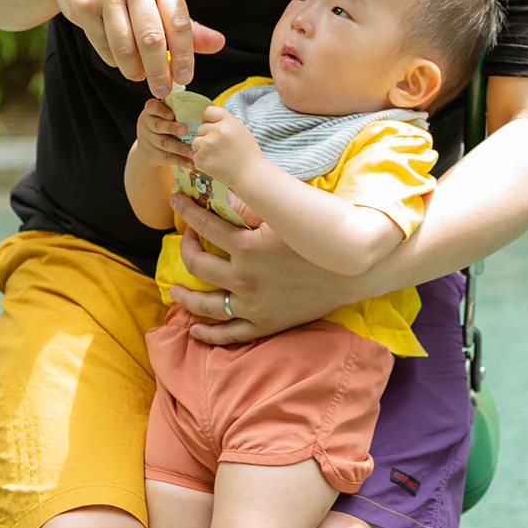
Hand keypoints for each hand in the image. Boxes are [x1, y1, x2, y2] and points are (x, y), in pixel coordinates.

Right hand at [44, 0, 224, 95]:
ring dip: (134, 70)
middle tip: (162, 90)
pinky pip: (103, 45)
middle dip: (159, 71)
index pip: (180, 22)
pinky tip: (118, 58)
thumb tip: (218, 44)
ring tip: (138, 75)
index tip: (185, 78)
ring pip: (125, 46)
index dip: (184, 55)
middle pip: (152, 38)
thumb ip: (186, 23)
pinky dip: (114, 60)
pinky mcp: (84, 4)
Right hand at [135, 97, 194, 166]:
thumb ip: (178, 109)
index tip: (172, 115)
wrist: (149, 146)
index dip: (161, 111)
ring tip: (192, 151)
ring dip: (179, 147)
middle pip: (158, 126)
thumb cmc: (165, 124)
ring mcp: (149, 140)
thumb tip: (207, 107)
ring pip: (163, 143)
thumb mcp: (165, 114)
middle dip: (171, 128)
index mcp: (151, 111)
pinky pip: (168, 157)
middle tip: (184, 130)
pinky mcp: (154, 154)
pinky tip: (190, 163)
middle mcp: (147, 124)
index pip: (152, 107)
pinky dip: (180, 160)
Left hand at [168, 193, 359, 343]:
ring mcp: (252, 305)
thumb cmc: (321, 238)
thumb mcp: (287, 214)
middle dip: (184, 248)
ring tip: (174, 290)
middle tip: (184, 238)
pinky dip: (209, 334)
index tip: (176, 202)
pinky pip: (230, 334)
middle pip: (197, 265)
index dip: (187, 211)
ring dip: (185, 297)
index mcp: (247, 247)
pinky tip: (196, 329)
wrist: (353, 272)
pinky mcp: (265, 324)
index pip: (204, 225)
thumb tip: (226, 194)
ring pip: (206, 304)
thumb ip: (254, 205)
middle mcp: (244, 279)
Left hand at [186, 107, 260, 183]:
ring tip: (216, 155)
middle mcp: (216, 131)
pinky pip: (195, 154)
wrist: (250, 175)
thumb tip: (209, 119)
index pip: (208, 111)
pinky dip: (202, 159)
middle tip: (219, 147)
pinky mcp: (201, 158)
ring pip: (195, 141)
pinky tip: (214, 163)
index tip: (212, 127)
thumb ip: (225, 122)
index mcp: (228, 122)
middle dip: (207, 136)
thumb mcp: (241, 130)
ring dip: (202, 147)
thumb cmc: (247, 153)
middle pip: (200, 128)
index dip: (209, 120)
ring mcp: (207, 145)